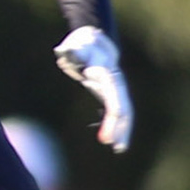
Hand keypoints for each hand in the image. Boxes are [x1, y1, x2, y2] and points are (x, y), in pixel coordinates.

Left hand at [54, 26, 131, 152]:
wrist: (92, 41)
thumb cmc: (81, 44)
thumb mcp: (76, 45)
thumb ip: (72, 51)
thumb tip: (65, 53)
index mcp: (106, 72)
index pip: (114, 94)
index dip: (114, 110)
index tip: (114, 120)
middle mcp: (115, 82)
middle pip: (121, 106)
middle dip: (119, 125)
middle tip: (113, 144)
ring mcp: (115, 89)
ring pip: (124, 112)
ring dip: (122, 130)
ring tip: (119, 148)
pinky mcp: (111, 95)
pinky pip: (117, 114)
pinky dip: (118, 127)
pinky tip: (115, 143)